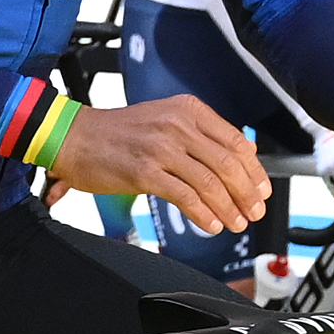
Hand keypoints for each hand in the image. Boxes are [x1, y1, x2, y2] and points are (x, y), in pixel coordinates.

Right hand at [51, 91, 271, 234]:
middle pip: (229, 163)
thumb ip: (197, 134)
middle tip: (254, 211)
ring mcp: (161, 148)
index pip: (237, 141)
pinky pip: (185, 196)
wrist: (71, 136)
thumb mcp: (162, 119)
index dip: (255, 170)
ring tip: (236, 222)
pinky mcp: (144, 172)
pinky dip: (203, 214)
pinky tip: (210, 224)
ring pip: (211, 182)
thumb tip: (234, 158)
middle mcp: (178, 125)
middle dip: (247, 193)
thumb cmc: (114, 132)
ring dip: (229, 207)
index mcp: (187, 110)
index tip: (261, 190)